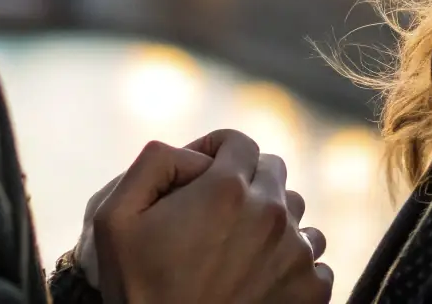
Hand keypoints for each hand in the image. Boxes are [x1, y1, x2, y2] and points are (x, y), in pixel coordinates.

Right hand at [91, 129, 331, 303]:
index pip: (239, 142)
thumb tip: (193, 152)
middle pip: (272, 172)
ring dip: (274, 222)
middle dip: (246, 182)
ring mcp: (296, 254)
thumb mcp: (115, 215)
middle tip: (216, 215)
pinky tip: (263, 278)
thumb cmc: (137, 287)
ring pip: (298, 214)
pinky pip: (316, 260)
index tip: (200, 177)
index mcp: (227, 188)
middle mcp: (271, 214)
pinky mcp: (310, 292)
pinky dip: (293, 265)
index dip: (215, 152)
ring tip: (241, 248)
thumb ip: (154, 162)